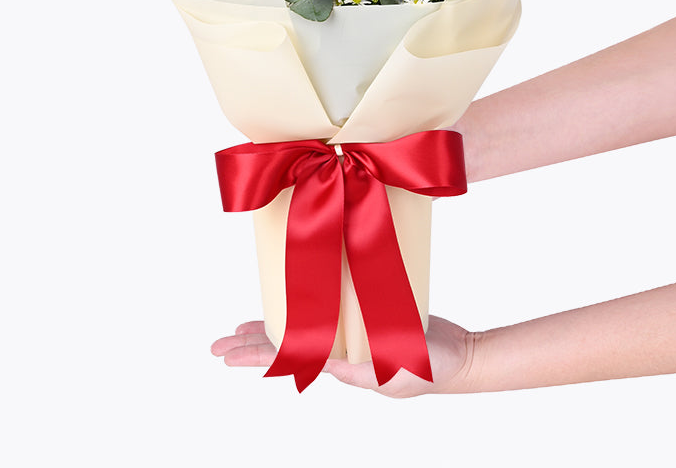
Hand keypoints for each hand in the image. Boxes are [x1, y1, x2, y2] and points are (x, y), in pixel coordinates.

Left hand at [211, 315, 476, 397]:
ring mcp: (348, 336)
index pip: (288, 359)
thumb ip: (363, 371)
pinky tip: (295, 302)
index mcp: (340, 365)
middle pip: (285, 347)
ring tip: (241, 328)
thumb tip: (326, 367)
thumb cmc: (429, 369)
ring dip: (269, 328)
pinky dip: (305, 308)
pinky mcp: (363, 316)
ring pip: (299, 329)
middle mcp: (338, 351)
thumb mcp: (396, 372)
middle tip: (217, 345)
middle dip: (250, 345)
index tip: (226, 355)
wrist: (457, 356)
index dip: (255, 355)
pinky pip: (326, 313)